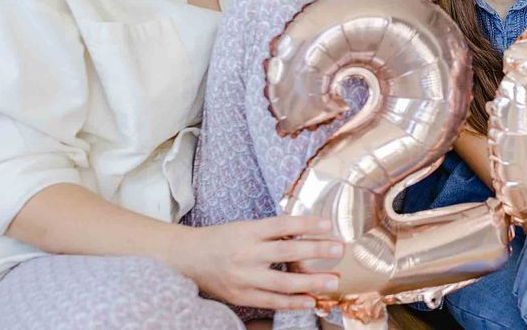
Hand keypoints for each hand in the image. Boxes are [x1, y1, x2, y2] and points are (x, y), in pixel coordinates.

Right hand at [173, 215, 343, 311]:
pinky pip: (271, 301)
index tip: (329, 225)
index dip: (307, 224)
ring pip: (282, 282)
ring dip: (311, 283)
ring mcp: (243, 277)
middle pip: (287, 252)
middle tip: (339, 250)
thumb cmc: (222, 239)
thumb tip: (308, 234)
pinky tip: (310, 300)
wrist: (187, 258)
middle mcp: (246, 253)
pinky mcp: (240, 296)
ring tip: (333, 281)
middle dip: (316, 251)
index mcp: (248, 231)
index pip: (283, 225)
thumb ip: (272, 232)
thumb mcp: (246, 227)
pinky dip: (292, 302)